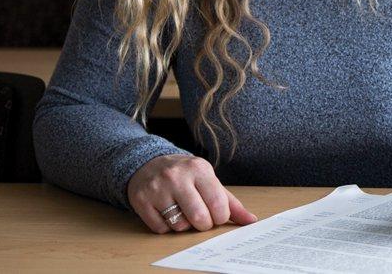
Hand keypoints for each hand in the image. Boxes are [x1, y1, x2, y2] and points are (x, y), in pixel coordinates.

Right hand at [127, 154, 257, 233]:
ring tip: (181, 211)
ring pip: (179, 225)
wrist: (147, 163)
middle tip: (201, 218)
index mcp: (199, 169)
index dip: (220, 217)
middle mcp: (176, 176)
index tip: (217, 215)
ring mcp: (157, 188)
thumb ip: (230, 202)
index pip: (218, 203)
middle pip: (199, 217)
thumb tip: (251, 220)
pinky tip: (166, 212)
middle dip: (203, 225)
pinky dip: (166, 227)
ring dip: (184, 225)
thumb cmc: (185, 176)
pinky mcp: (141, 200)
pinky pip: (160, 228)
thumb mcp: (208, 181)